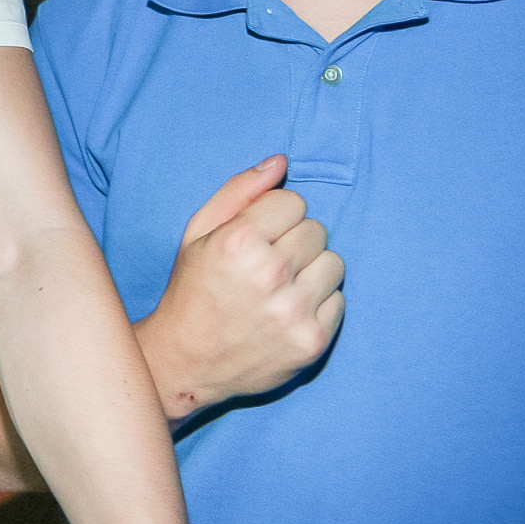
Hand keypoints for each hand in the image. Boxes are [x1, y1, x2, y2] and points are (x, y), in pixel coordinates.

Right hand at [135, 155, 344, 420]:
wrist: (185, 361)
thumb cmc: (191, 291)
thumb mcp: (197, 233)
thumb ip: (239, 191)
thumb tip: (281, 162)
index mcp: (238, 241)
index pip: (293, 202)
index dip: (274, 217)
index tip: (256, 237)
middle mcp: (269, 274)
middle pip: (317, 230)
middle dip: (295, 241)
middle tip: (267, 264)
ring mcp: (293, 311)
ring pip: (334, 264)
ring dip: (311, 271)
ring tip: (281, 288)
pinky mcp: (311, 341)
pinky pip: (339, 301)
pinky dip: (318, 303)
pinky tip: (287, 311)